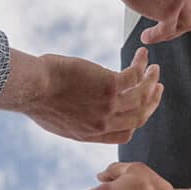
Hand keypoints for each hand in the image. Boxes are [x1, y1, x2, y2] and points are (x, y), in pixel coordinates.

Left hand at [0, 46, 160, 142]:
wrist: (32, 88)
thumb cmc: (36, 99)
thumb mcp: (57, 121)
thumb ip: (74, 121)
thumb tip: (77, 113)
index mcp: (90, 134)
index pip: (124, 134)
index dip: (136, 121)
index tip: (141, 108)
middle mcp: (103, 124)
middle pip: (139, 117)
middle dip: (152, 102)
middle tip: (158, 88)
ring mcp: (108, 106)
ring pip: (141, 97)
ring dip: (151, 82)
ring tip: (154, 69)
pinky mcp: (109, 86)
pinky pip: (134, 76)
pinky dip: (141, 65)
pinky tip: (142, 55)